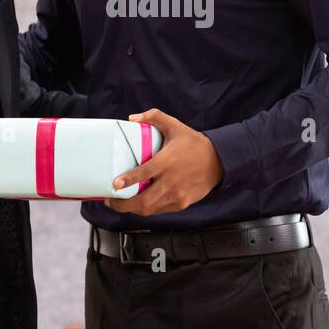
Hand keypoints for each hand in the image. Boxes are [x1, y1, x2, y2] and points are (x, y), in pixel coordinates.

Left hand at [104, 109, 224, 216]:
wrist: (219, 161)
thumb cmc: (195, 144)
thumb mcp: (175, 126)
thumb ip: (154, 117)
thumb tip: (133, 118)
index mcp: (167, 162)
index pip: (144, 174)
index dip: (128, 180)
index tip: (115, 184)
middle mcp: (171, 181)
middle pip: (143, 201)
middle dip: (122, 205)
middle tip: (110, 200)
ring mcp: (177, 195)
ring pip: (150, 209)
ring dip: (133, 209)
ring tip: (120, 204)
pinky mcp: (182, 203)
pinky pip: (160, 210)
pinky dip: (147, 209)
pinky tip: (139, 204)